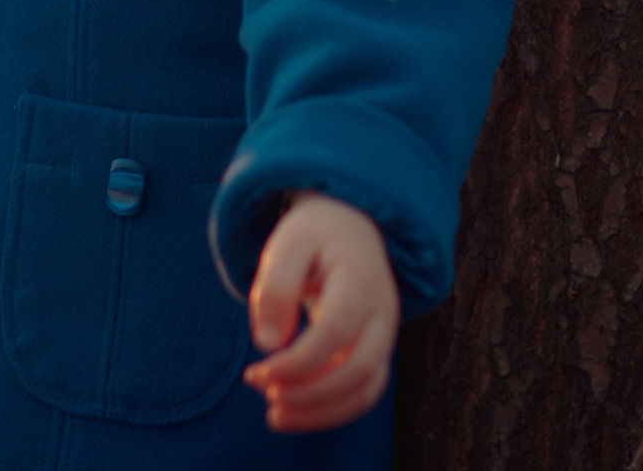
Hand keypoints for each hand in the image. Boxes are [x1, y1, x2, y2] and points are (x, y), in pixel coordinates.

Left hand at [241, 192, 398, 432]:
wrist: (350, 227)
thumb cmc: (314, 236)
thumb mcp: (288, 245)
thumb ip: (275, 289)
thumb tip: (268, 344)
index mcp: (359, 279)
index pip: (336, 331)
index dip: (298, 360)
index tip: (258, 370)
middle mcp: (381, 313)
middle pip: (359, 369)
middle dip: (310, 393)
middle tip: (264, 392)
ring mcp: (384, 336)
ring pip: (366, 390)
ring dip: (320, 411)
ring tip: (274, 415)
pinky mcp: (375, 353)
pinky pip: (362, 393)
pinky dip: (330, 410)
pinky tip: (292, 412)